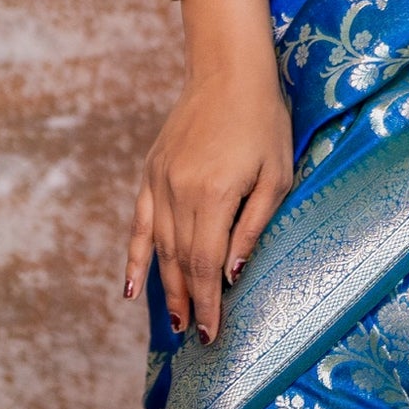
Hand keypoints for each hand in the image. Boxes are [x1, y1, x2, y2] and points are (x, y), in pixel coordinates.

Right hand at [123, 28, 292, 345]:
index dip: (209, 302)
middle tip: (197, 337)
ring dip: (166, 288)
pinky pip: (139, 223)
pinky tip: (132, 288)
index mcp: (213, 194)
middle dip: (190, 303)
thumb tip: (232, 275)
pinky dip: (135, 257)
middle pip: (180, 261)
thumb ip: (253, 227)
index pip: (206, 264)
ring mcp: (159, 181)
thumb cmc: (264, 122)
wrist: (229, 71)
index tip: (213, 335)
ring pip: (158, 247)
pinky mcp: (151, 172)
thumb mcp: (276, 176)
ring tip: (176, 321)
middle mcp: (179, 191)